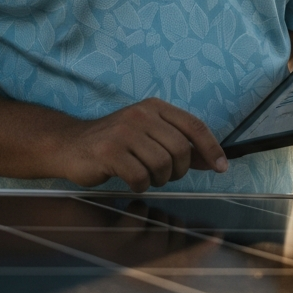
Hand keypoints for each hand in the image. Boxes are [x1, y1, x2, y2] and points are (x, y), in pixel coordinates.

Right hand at [60, 98, 227, 192]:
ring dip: (158, 179)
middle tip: (165, 175)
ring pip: (163, 165)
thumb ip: (179, 144)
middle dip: (178, 170)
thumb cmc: (114, 143)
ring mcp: (125, 132)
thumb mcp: (149, 135)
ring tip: (145, 175)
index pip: (194, 125)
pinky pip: (140, 177)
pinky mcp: (109, 152)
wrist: (70, 145)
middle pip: (181, 149)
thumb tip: (213, 159)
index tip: (222, 167)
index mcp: (155, 107)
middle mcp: (141, 115)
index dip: (211, 148)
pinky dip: (140, 185)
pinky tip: (131, 180)